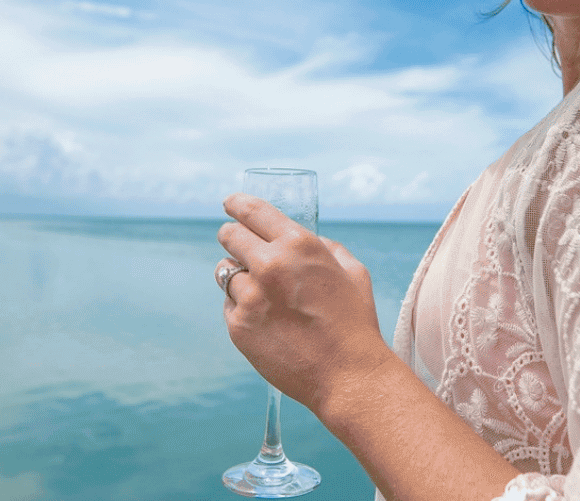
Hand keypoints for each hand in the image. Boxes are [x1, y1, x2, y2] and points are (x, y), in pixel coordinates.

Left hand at [218, 192, 396, 413]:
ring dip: (238, 276)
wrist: (348, 375)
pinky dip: (242, 308)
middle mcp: (270, 265)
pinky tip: (267, 321)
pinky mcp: (238, 326)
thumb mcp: (352, 272)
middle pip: (229, 236)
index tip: (230, 203)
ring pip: (225, 272)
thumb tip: (302, 240)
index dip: (237, 204)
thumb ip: (324, 247)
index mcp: (299, 245)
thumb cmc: (354, 323)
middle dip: (232, 237)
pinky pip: (230, 305)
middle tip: (237, 244)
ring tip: (262, 294)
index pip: (253, 211)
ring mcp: (250, 297)